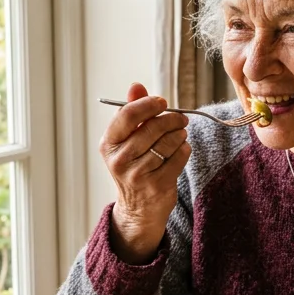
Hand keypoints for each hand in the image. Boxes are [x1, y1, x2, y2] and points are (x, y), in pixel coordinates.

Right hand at [99, 82, 190, 262]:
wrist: (138, 208)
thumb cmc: (134, 166)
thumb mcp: (127, 140)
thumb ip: (132, 112)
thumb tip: (136, 86)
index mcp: (108, 144)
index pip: (128, 115)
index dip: (149, 105)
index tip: (162, 102)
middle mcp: (119, 160)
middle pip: (152, 128)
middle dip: (172, 119)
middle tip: (181, 118)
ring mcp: (137, 175)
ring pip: (168, 142)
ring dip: (180, 135)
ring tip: (180, 135)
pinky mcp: (156, 185)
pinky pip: (178, 158)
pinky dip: (184, 150)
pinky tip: (181, 150)